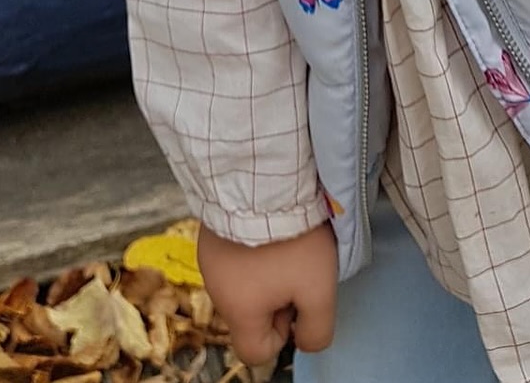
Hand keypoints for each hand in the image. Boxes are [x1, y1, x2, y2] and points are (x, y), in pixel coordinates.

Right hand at [197, 220, 337, 365]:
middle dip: (275, 297)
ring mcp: (209, 255)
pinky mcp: (211, 228)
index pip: (254, 351)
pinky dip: (252, 245)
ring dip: (263, 270)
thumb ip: (316, 329)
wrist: (262, 178)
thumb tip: (303, 339)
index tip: (295, 303)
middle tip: (294, 267)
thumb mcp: (320, 292)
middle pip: (249, 313)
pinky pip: (234, 251)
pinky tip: (269, 223)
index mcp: (237, 310)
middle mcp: (215, 287)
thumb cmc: (291, 240)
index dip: (281, 335)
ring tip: (284, 240)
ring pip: (242, 281)